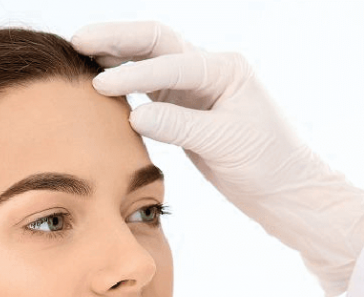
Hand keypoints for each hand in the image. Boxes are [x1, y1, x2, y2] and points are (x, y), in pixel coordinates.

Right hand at [71, 20, 363, 296]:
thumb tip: (135, 115)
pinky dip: (124, 82)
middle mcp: (209, 70)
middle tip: (78, 40)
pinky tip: (99, 83)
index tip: (100, 86)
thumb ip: (180, 125)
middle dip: (117, 38)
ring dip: (116, 54)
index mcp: (225, 69)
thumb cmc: (267, 164)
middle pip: (155, 42)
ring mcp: (196, 88)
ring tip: (80, 52)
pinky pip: (149, 87)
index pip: (171, 62)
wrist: (285, 190)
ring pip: (149, 60)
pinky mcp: (185, 109)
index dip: (133, 73)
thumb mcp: (225, 144)